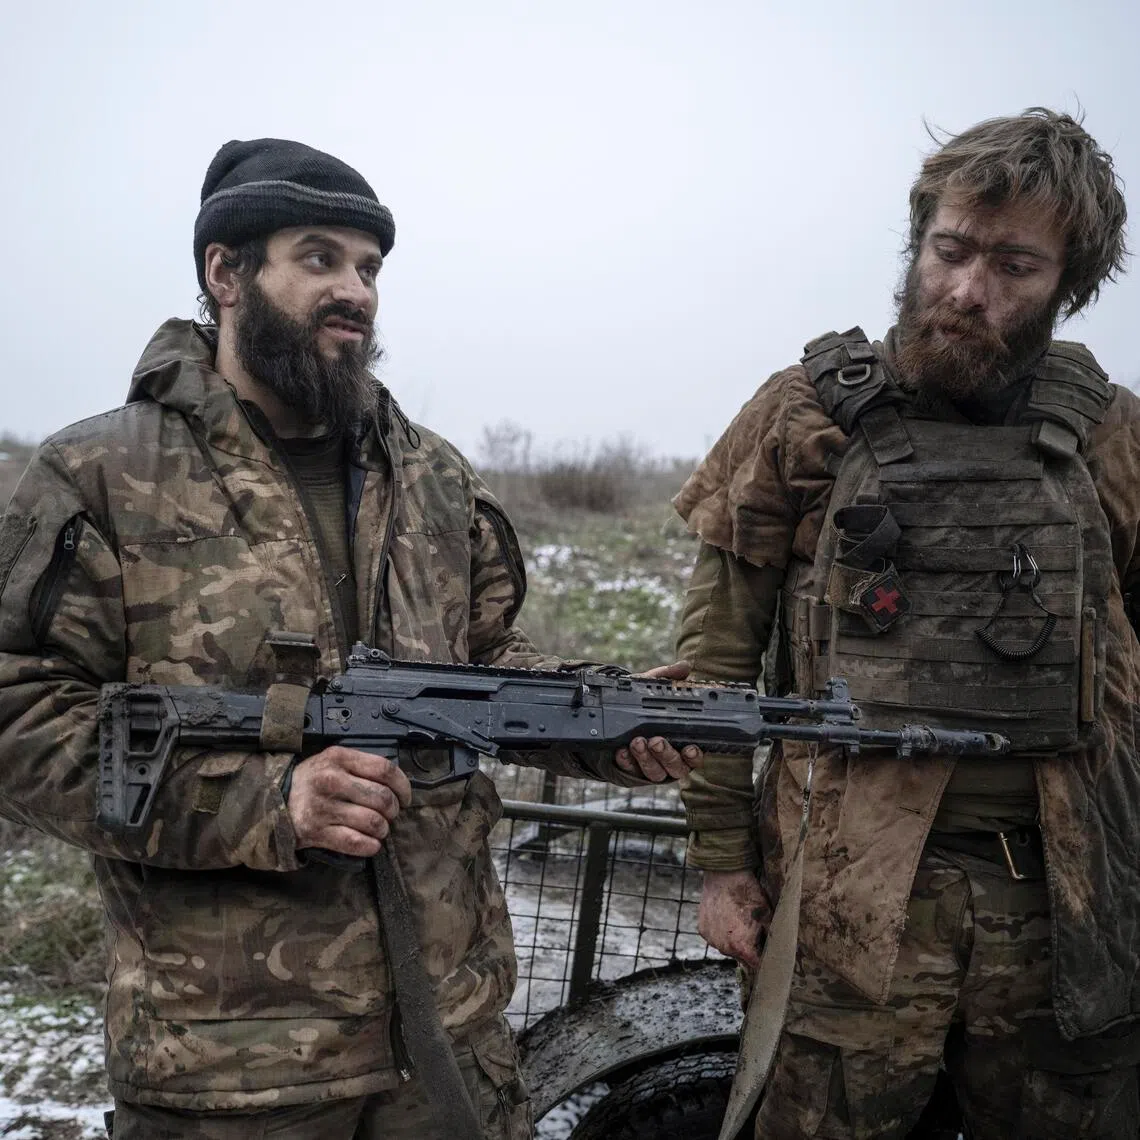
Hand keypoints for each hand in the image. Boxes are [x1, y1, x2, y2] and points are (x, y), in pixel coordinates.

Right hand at [286, 746, 412, 857]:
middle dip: (394, 810)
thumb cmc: (311, 781)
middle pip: (383, 798)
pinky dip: (370, 846)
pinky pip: (355, 843)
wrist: (272, 801)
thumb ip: (362, 765)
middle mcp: (331, 780)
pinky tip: (371, 843)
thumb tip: (397, 784)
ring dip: (383, 829)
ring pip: (373, 822)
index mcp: (338, 758)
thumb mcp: (333, 760)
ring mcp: (323, 808)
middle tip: (390, 814)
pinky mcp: (316, 832)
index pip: (385, 769)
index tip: (405, 797)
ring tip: (379, 828)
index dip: (403, 786)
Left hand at [613, 660, 702, 780]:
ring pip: (654, 772)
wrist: (613, 715)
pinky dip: (626, 761)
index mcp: (682, 743)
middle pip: (675, 766)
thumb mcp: (651, 688)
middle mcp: (669, 759)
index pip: (694, 756)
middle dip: (666, 754)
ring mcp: (651, 768)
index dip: (694, 755)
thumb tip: (684, 667)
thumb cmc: (641, 704)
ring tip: (636, 742)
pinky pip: (630, 770)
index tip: (690, 748)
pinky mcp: (631, 771)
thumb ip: (668, 677)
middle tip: (656, 740)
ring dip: (646, 758)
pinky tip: (621, 751)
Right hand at [697, 868, 772, 968]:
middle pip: (742, 958)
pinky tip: (727, 918)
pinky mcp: (702, 930)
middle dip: (750, 949)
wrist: (723, 873)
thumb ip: (772, 936)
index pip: (757, 965)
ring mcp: (711, 939)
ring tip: (740, 923)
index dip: (765, 960)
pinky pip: (716, 938)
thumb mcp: (767, 913)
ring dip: (734, 941)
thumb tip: (780, 949)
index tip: (769, 953)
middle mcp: (724, 947)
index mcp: (741, 946)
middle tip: (756, 932)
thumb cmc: (747, 892)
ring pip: (728, 948)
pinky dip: (722, 933)